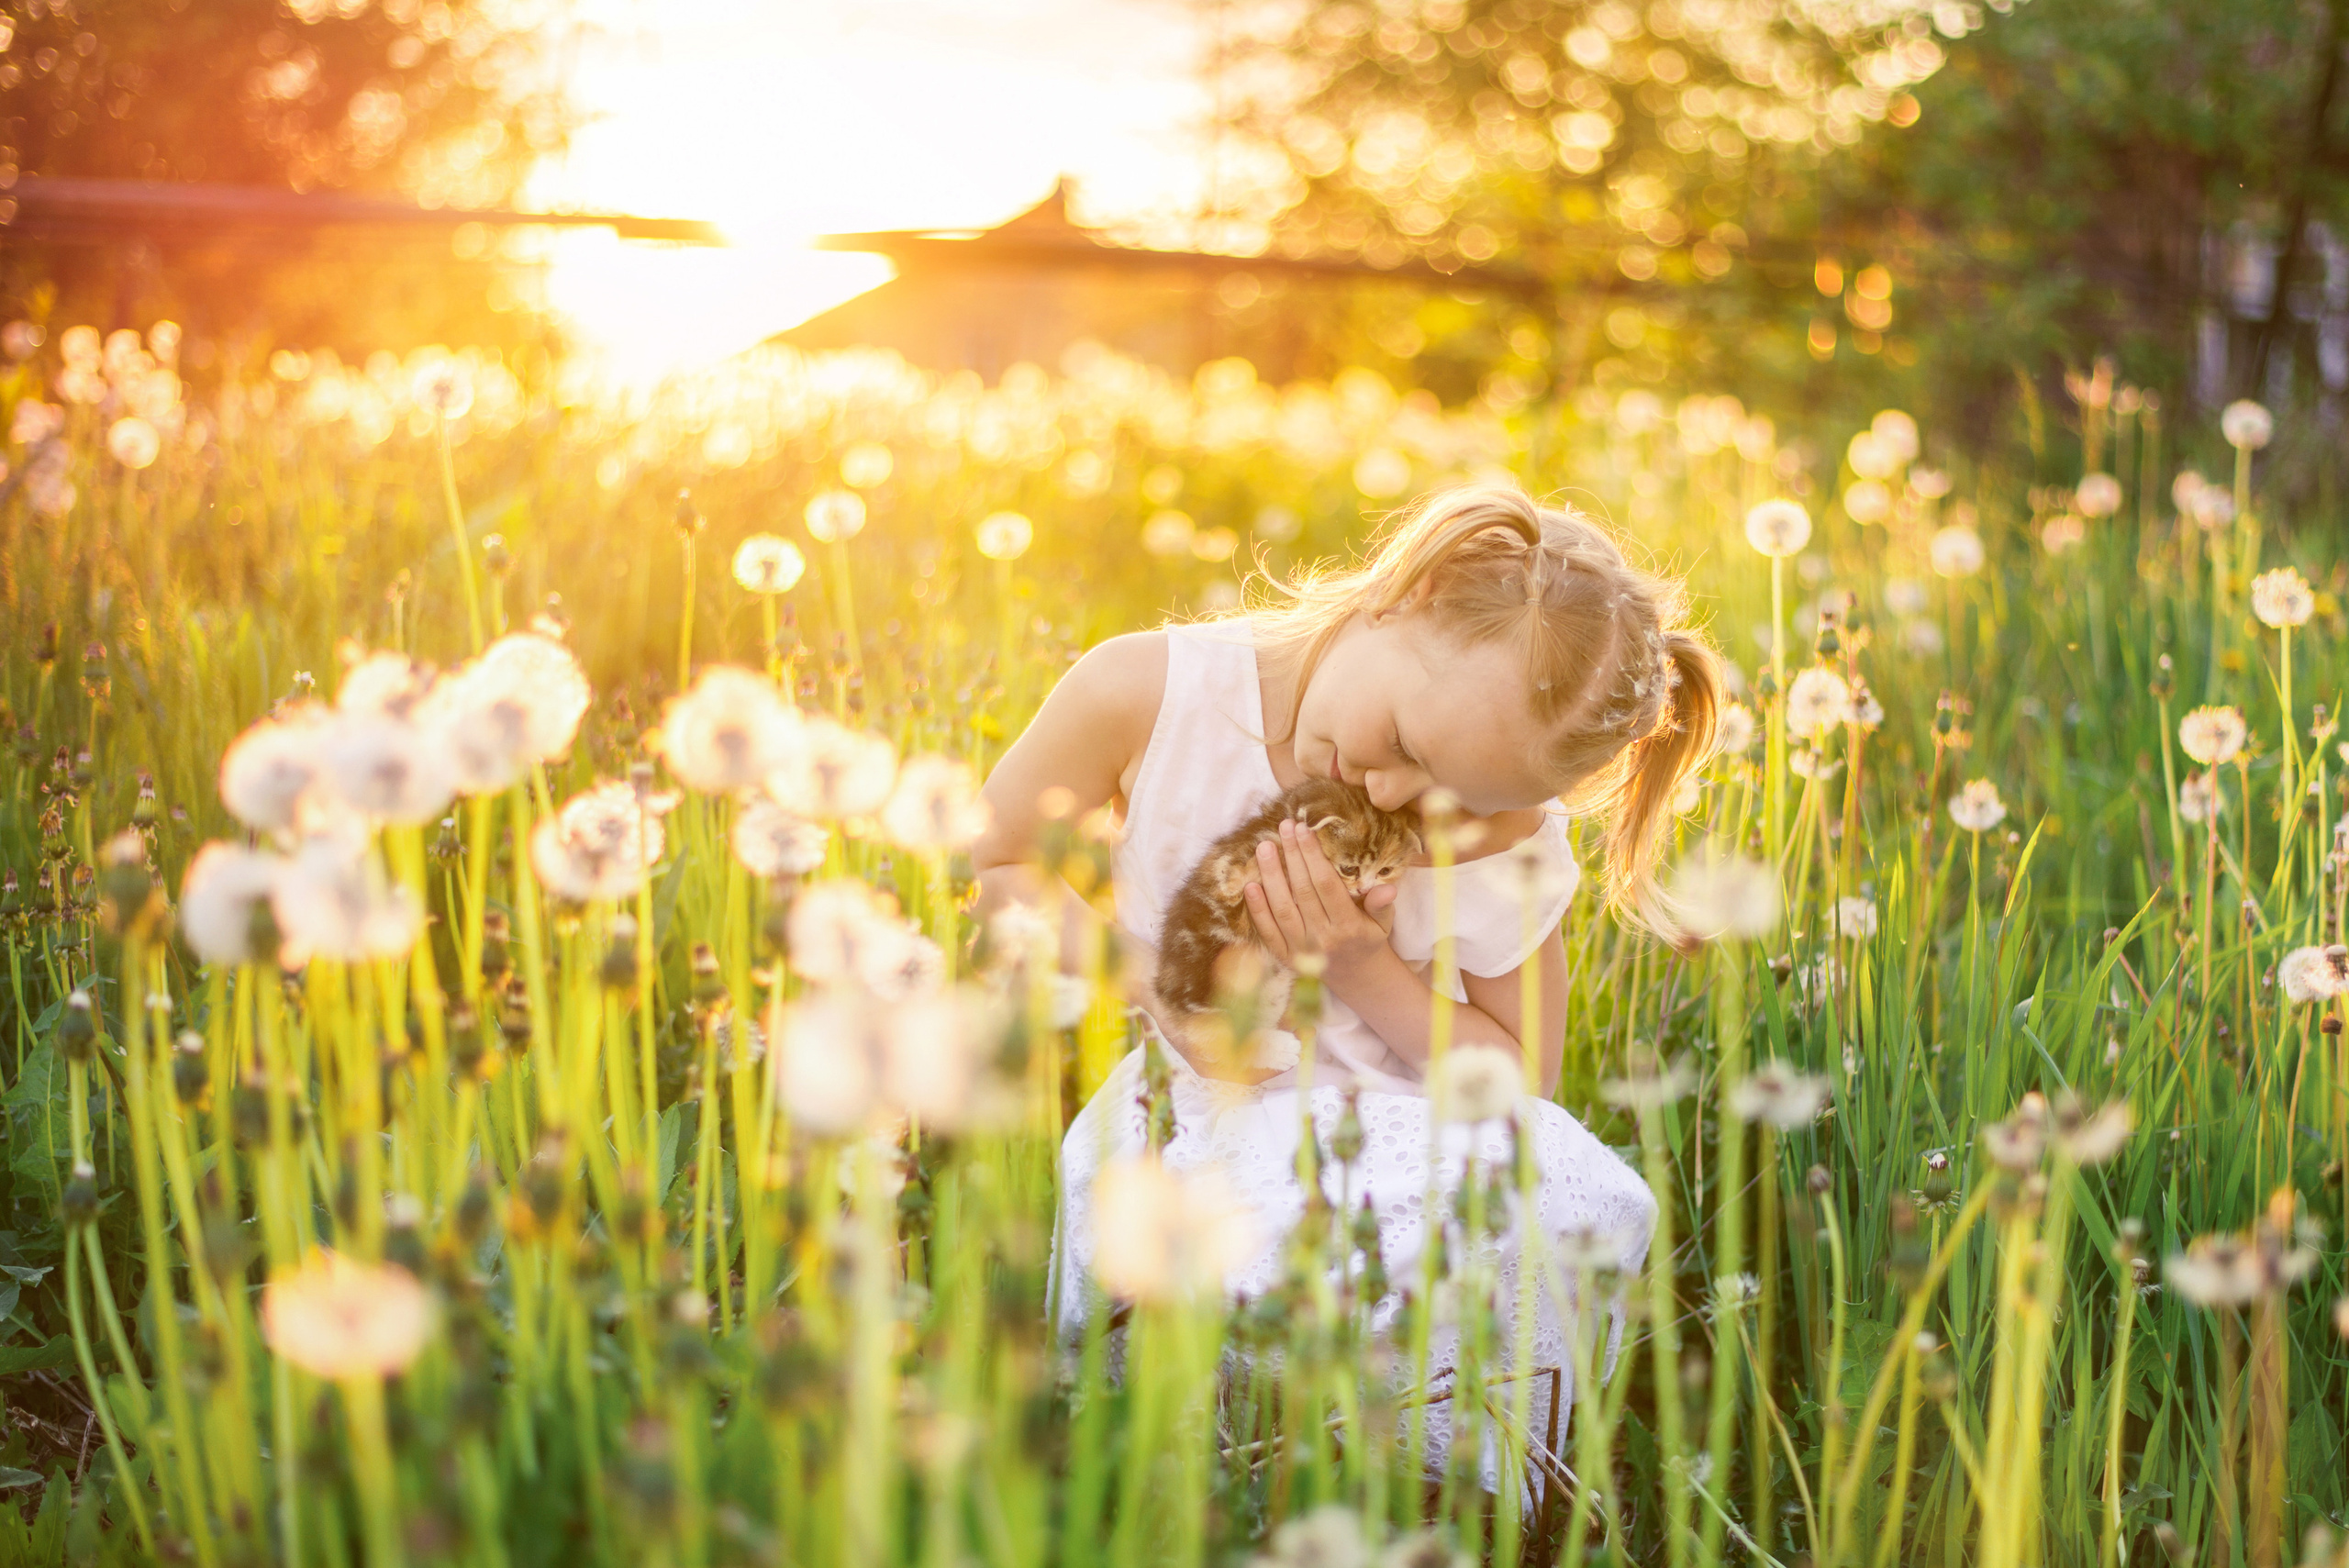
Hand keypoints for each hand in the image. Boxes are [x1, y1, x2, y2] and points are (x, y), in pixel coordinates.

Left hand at [1242, 818, 1399, 982]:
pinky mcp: (1285, 957)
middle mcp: (1323, 939)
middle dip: (1292, 856)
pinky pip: (1267, 931)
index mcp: (1348, 926)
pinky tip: (1250, 884)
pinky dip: (1257, 909)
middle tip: (1283, 827)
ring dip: (1271, 876)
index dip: (1313, 856)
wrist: (1355, 977)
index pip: (1326, 885)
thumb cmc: (1368, 939)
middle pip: (1302, 891)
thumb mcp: (1383, 923)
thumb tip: (1388, 888)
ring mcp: (1301, 950)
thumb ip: (1382, 904)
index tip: (1304, 830)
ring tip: (1264, 847)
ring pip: (1282, 908)